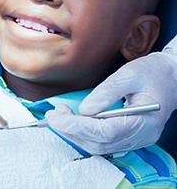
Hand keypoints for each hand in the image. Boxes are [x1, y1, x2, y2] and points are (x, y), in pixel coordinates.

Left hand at [46, 51, 176, 154]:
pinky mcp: (129, 136)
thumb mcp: (130, 74)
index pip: (105, 133)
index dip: (77, 126)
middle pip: (100, 144)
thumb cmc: (152, 72)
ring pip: (100, 146)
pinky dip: (85, 134)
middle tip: (54, 114)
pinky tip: (74, 122)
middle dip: (72, 131)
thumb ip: (107, 92)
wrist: (169, 77)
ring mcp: (136, 139)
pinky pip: (103, 142)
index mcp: (144, 121)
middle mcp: (141, 136)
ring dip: (76, 134)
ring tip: (60, 116)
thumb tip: (84, 109)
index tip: (56, 116)